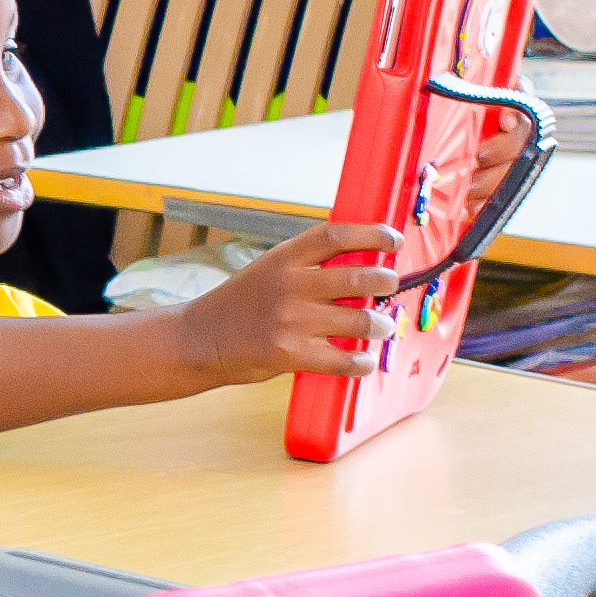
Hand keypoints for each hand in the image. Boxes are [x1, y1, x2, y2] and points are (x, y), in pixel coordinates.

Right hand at [164, 220, 399, 383]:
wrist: (201, 339)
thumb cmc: (241, 303)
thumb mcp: (269, 269)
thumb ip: (307, 264)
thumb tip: (361, 260)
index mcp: (285, 257)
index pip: (337, 235)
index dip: (373, 233)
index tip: (394, 239)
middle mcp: (290, 285)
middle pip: (358, 277)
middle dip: (385, 281)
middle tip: (390, 285)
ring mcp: (291, 320)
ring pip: (358, 320)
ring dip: (379, 324)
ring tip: (381, 325)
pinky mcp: (291, 354)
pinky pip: (342, 360)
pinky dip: (360, 362)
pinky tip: (363, 360)